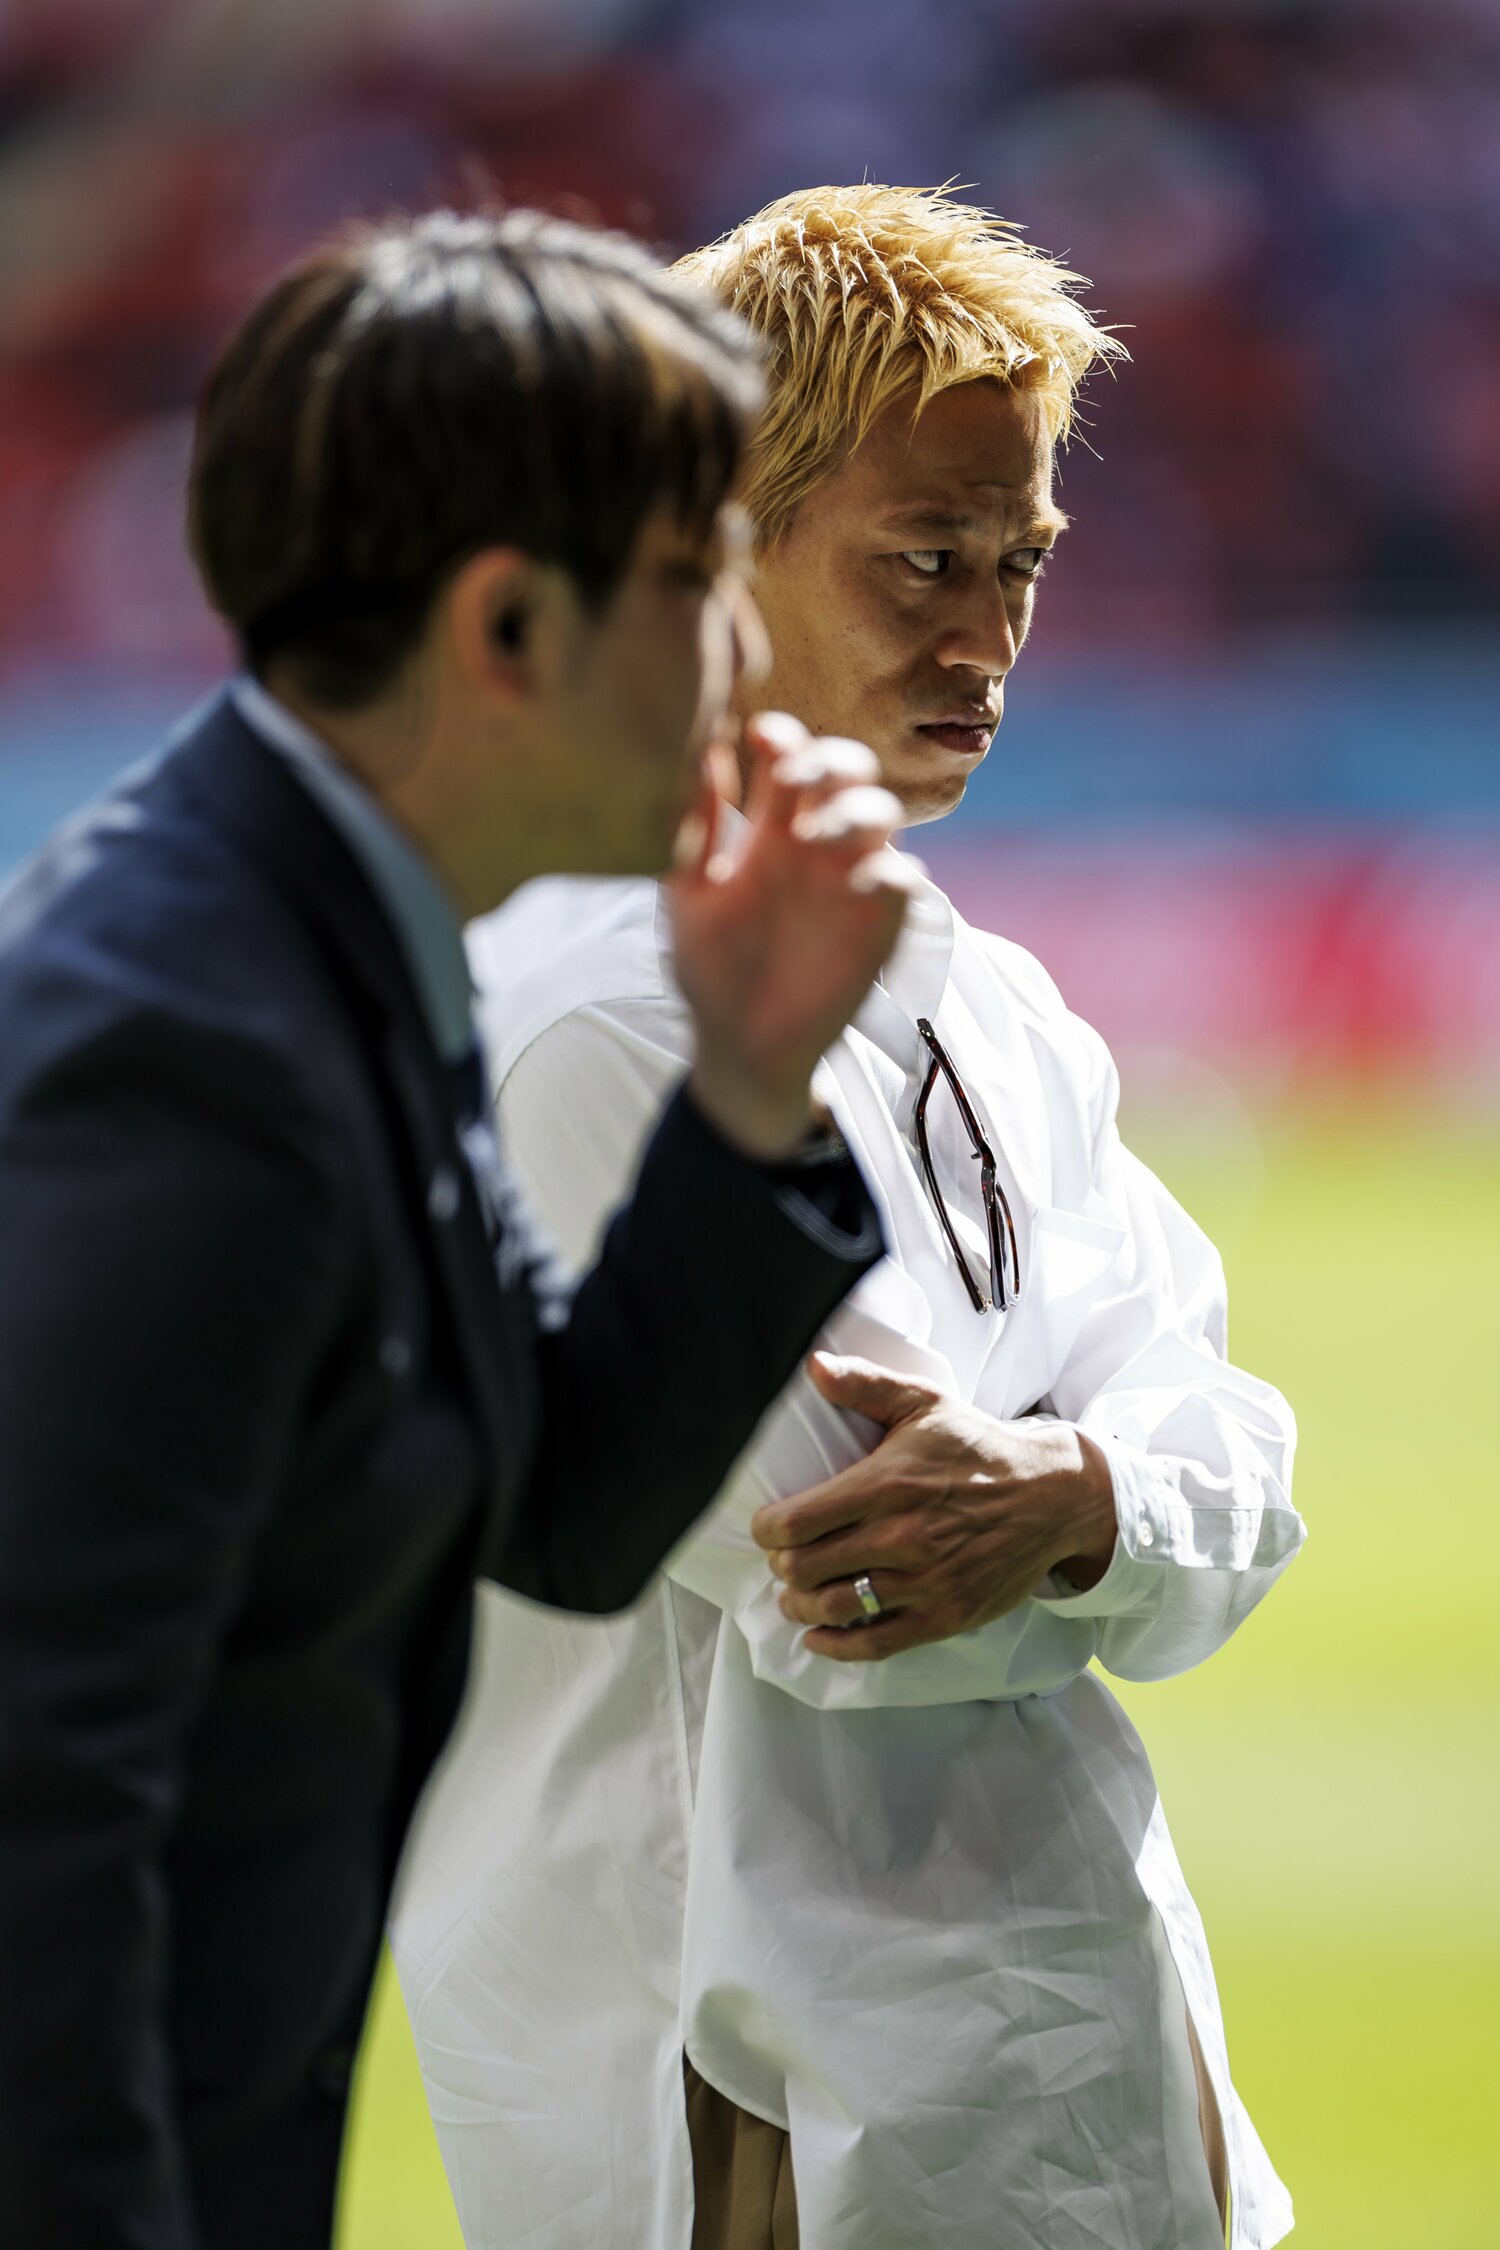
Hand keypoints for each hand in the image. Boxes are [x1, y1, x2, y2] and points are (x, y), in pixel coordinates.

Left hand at [670, 713, 909, 1158]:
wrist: (738, 1043)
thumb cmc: (710, 966)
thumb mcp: (689, 893)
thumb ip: (694, 829)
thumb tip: (693, 752)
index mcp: (771, 827)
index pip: (790, 756)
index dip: (782, 736)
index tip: (757, 737)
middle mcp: (818, 843)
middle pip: (847, 769)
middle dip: (828, 758)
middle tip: (794, 776)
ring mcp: (852, 880)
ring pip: (881, 813)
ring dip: (854, 810)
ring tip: (812, 836)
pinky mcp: (880, 924)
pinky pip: (905, 880)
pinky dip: (889, 870)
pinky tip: (855, 881)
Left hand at [750, 1353, 1118, 1660]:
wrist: (1051, 1496)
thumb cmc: (978, 1448)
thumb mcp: (924, 1403)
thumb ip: (865, 1383)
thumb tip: (812, 1365)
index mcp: (886, 1485)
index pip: (796, 1522)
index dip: (767, 1529)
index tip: (767, 1526)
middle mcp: (901, 1538)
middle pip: (804, 1569)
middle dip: (781, 1566)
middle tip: (784, 1557)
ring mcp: (924, 1582)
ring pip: (833, 1608)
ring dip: (799, 1605)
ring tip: (794, 1594)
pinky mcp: (945, 1616)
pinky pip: (875, 1644)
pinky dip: (836, 1645)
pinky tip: (818, 1636)